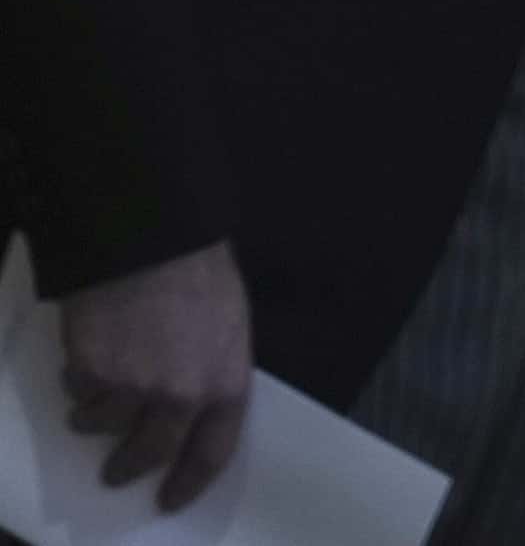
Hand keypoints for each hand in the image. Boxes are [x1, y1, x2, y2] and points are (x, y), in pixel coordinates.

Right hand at [58, 240, 249, 511]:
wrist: (152, 241)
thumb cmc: (201, 274)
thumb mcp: (230, 325)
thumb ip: (212, 369)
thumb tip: (193, 402)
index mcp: (225, 383)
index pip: (212, 451)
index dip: (190, 480)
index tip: (169, 498)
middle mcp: (180, 397)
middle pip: (150, 452)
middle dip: (129, 467)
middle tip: (116, 473)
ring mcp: (132, 389)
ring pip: (104, 425)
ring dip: (97, 415)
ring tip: (99, 392)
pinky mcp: (90, 375)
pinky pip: (79, 394)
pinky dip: (80, 383)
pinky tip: (88, 357)